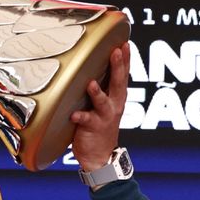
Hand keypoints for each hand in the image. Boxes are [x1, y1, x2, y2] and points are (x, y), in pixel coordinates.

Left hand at [69, 45, 128, 170]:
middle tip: (116, 51)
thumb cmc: (100, 126)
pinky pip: (86, 120)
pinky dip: (80, 116)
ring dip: (97, 92)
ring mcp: (104, 116)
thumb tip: (92, 67)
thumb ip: (101, 88)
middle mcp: (114, 105)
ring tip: (91, 84)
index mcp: (117, 97)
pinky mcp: (92, 127)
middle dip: (118, 66)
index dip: (125, 59)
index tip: (125, 43)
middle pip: (117, 83)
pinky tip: (73, 114)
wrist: (100, 155)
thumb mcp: (104, 104)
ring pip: (102, 101)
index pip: (123, 75)